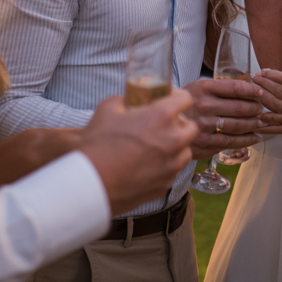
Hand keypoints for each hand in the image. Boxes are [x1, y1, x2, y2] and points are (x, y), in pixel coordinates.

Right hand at [77, 90, 197, 216]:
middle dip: (180, 123)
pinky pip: (174, 171)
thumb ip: (125, 100)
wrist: (90, 184)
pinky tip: (148, 165)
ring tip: (157, 146)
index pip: (185, 99)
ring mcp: (172, 165)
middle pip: (191, 127)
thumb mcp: (107, 109)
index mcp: (161, 117)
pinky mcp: (165, 184)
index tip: (167, 99)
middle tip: (163, 124)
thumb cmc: (97, 144)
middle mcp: (173, 140)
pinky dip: (166, 166)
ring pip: (186, 151)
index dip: (176, 96)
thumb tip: (130, 100)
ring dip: (177, 146)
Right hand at [185, 77, 265, 159]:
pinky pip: (231, 141)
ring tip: (260, 122)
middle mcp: (204, 105)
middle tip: (261, 109)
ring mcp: (204, 125)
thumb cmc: (185, 105)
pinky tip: (255, 138)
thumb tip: (248, 89)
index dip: (251, 91)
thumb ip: (218, 88)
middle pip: (239, 107)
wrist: (163, 125)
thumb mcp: (196, 88)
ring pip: (237, 125)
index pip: (234, 88)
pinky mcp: (204, 142)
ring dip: (253, 124)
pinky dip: (246, 140)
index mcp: (203, 88)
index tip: (260, 93)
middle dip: (255, 108)